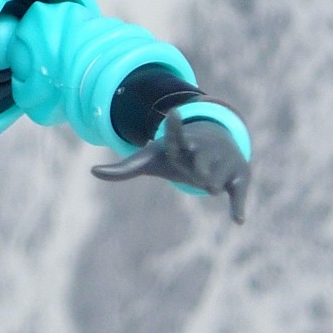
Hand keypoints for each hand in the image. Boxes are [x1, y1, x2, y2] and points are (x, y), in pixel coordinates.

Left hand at [92, 108, 251, 222]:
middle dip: (195, 175)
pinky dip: (237, 206)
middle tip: (193, 171)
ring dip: (209, 185)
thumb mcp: (149, 160)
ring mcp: (224, 158)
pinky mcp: (240, 174)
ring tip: (208, 174)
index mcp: (180, 143)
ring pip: (212, 185)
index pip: (175, 135)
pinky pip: (238, 194)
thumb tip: (92, 171)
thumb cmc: (175, 155)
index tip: (173, 112)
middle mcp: (204, 146)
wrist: (214, 146)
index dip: (174, 125)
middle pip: (197, 170)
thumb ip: (122, 169)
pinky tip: (237, 221)